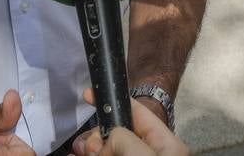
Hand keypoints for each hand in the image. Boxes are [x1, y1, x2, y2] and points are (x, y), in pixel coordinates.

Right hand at [71, 93, 187, 155]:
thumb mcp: (142, 153)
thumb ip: (123, 138)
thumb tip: (105, 142)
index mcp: (164, 145)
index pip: (137, 112)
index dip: (113, 100)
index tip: (89, 94)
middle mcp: (148, 153)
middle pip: (116, 134)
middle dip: (96, 135)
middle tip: (88, 147)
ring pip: (106, 149)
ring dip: (89, 148)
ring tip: (78, 152)